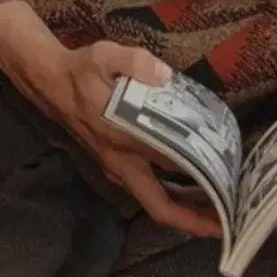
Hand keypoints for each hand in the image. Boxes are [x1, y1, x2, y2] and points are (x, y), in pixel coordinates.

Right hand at [0, 2, 221, 238]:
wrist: (49, 81)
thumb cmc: (80, 70)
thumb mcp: (104, 55)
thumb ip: (134, 62)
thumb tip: (164, 74)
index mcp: (123, 141)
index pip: (166, 175)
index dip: (196, 191)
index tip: (225, 198)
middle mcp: (120, 162)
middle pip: (159, 205)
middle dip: (193, 219)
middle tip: (227, 221)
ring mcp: (115, 165)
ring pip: (152, 199)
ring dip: (183, 207)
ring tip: (216, 206)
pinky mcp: (113, 161)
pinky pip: (146, 186)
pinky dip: (169, 190)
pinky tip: (189, 180)